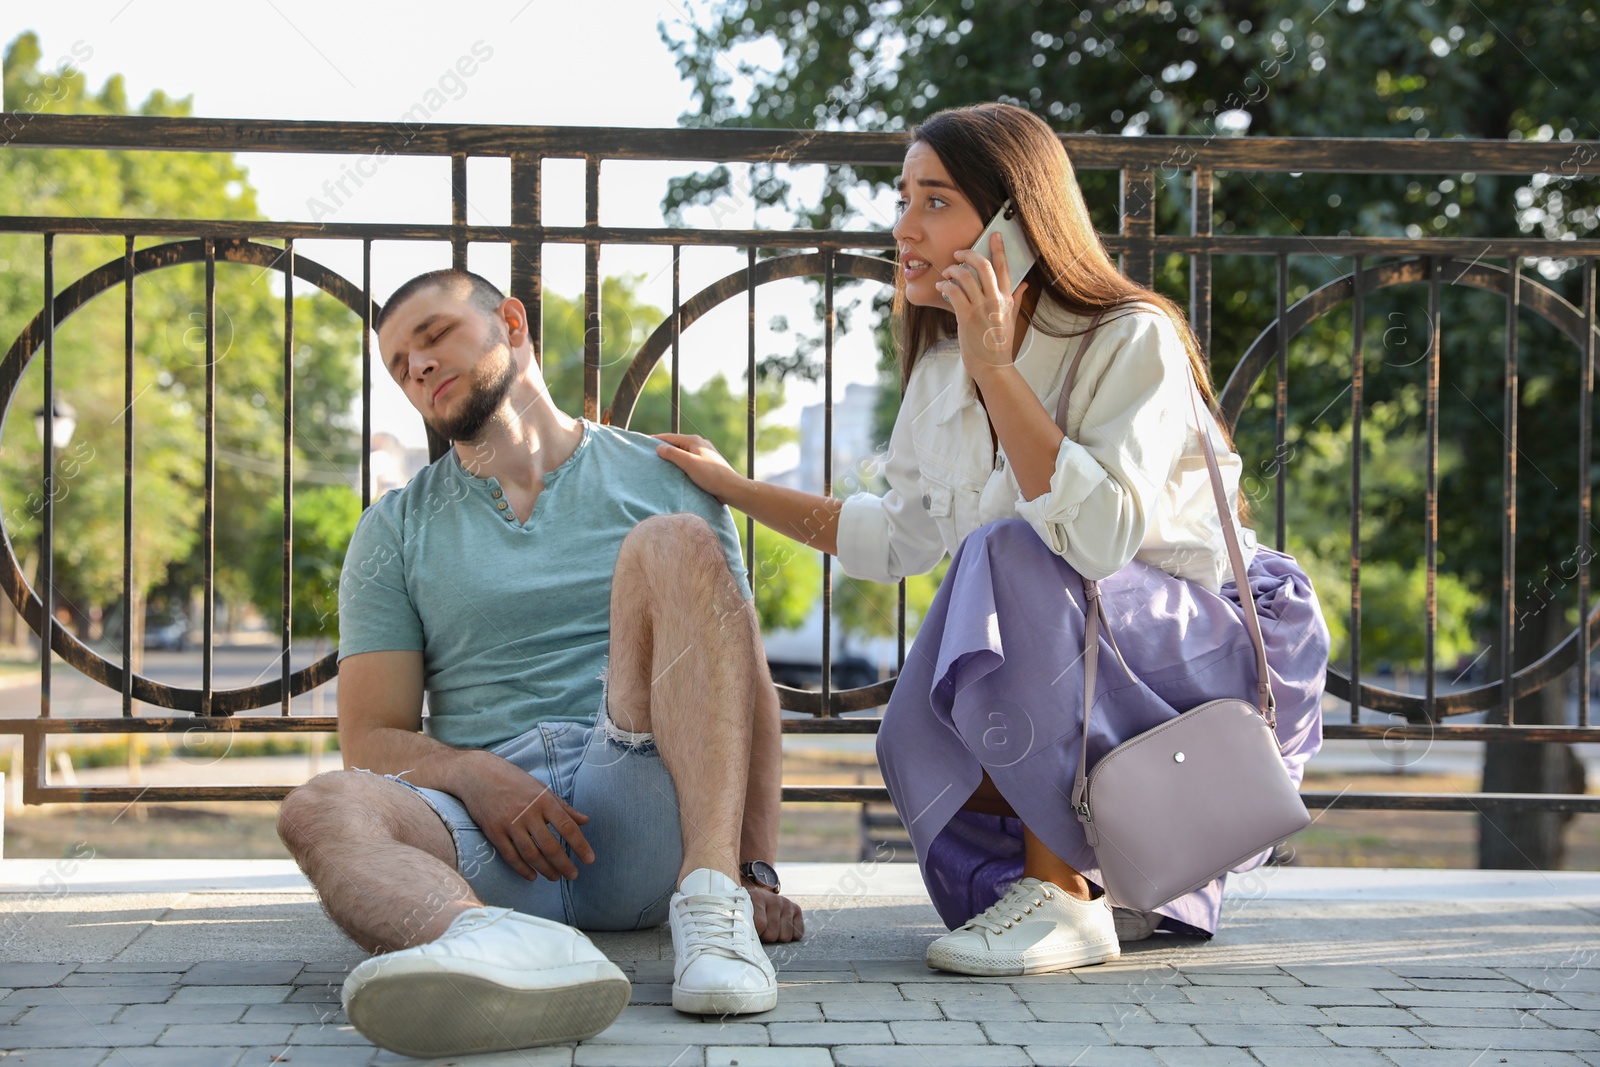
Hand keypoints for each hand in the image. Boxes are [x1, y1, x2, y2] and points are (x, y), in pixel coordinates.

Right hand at [453, 750, 593, 881]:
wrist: (478, 775)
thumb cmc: (514, 780)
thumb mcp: (542, 789)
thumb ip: (564, 807)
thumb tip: (586, 820)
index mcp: (544, 801)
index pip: (567, 827)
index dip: (580, 845)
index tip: (590, 859)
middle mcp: (528, 813)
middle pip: (550, 846)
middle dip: (564, 864)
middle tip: (573, 875)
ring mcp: (509, 823)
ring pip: (531, 854)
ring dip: (546, 869)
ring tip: (556, 877)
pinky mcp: (494, 832)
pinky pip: (510, 856)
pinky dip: (522, 869)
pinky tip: (532, 876)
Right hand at [653, 432, 744, 504]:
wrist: (731, 488)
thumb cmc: (711, 475)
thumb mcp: (689, 463)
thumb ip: (673, 454)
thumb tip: (658, 447)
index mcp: (694, 441)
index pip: (670, 437)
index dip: (655, 439)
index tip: (643, 443)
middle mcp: (699, 444)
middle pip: (676, 444)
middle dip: (663, 448)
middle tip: (648, 455)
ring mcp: (703, 454)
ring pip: (682, 453)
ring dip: (671, 457)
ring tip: (659, 464)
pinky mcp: (706, 465)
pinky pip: (688, 461)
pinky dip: (679, 464)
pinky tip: (675, 472)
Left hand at [746, 885, 803, 942]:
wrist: (757, 898)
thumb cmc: (748, 911)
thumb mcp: (742, 915)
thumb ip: (743, 926)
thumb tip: (746, 944)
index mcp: (758, 898)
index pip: (760, 925)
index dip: (755, 935)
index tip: (749, 934)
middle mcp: (775, 899)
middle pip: (772, 934)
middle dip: (766, 937)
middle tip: (760, 932)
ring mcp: (787, 903)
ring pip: (785, 936)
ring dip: (777, 938)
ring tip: (770, 930)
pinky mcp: (796, 909)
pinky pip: (797, 934)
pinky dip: (790, 936)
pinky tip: (781, 929)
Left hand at [936, 230, 1029, 384]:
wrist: (993, 366)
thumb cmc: (999, 344)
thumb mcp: (1011, 319)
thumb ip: (1016, 299)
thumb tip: (1025, 284)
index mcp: (1007, 299)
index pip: (1004, 268)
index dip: (999, 249)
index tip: (995, 235)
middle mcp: (995, 300)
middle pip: (984, 266)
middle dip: (970, 254)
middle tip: (959, 253)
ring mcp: (981, 308)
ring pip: (966, 276)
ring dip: (953, 270)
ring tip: (947, 273)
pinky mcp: (966, 317)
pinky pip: (954, 292)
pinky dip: (945, 285)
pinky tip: (941, 287)